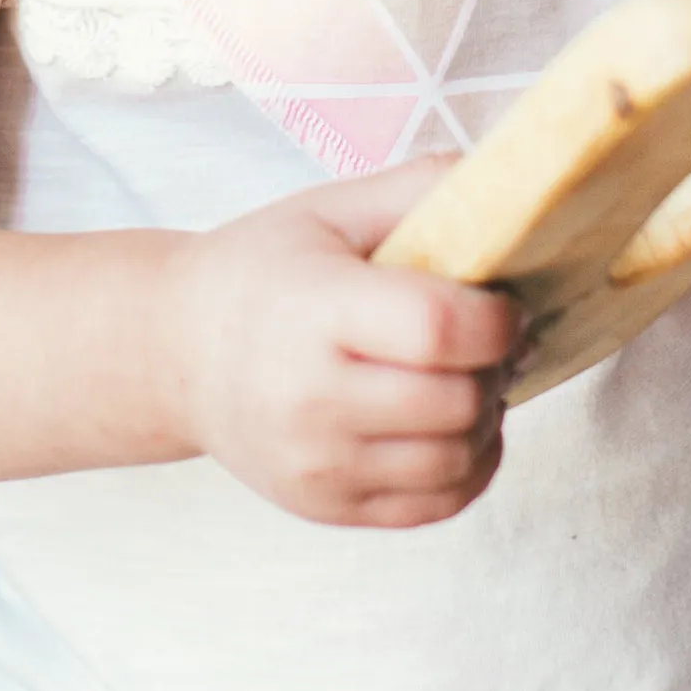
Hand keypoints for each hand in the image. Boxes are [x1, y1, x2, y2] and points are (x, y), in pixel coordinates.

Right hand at [157, 158, 519, 528]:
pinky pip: (439, 504)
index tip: (501, 303)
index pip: (436, 329)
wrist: (177, 353)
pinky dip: (468, 466)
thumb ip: (419, 189)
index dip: (495, 318)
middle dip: (495, 367)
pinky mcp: (328, 507)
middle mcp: (309, 399)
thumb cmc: (262, 272)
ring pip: (458, 459)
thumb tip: (513, 184)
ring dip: (486, 417)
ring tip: (464, 378)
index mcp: (311, 310)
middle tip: (485, 340)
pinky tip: (448, 424)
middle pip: (457, 401)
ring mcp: (317, 464)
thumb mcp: (328, 210)